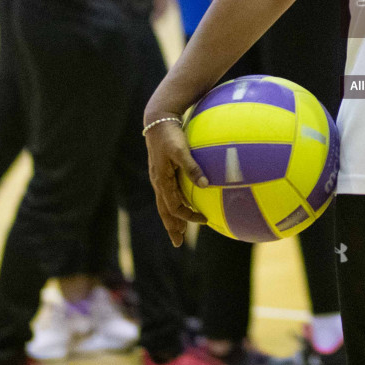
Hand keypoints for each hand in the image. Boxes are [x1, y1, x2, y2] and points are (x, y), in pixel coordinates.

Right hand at [144, 118, 208, 245]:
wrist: (157, 121)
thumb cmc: (170, 135)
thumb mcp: (181, 150)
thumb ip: (192, 167)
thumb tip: (206, 184)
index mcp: (161, 181)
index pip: (174, 207)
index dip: (188, 216)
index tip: (204, 220)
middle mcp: (158, 182)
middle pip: (164, 210)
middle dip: (171, 227)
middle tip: (178, 242)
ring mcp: (159, 177)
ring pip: (164, 203)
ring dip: (172, 217)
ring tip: (178, 229)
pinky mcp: (162, 171)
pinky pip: (168, 193)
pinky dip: (174, 203)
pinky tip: (183, 202)